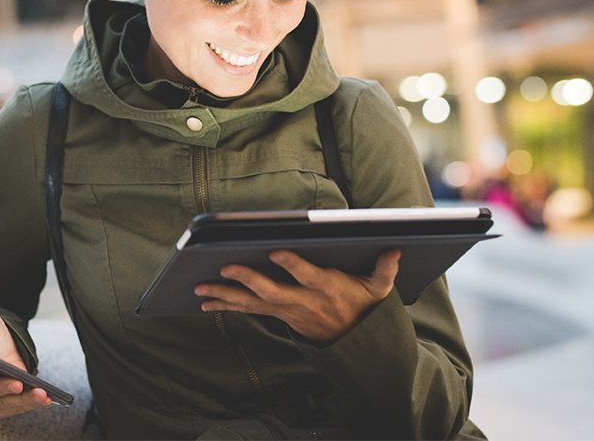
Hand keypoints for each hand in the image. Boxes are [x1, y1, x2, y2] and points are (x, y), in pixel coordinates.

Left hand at [194, 249, 399, 342]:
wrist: (354, 345)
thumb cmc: (365, 308)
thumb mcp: (380, 291)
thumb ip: (384, 270)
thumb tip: (393, 248)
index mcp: (328, 289)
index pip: (309, 276)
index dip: (293, 265)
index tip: (276, 251)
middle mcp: (304, 302)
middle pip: (273, 292)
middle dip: (248, 280)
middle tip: (225, 267)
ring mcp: (288, 311)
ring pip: (253, 304)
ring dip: (225, 296)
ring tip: (199, 289)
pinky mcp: (278, 315)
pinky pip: (249, 311)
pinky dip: (226, 306)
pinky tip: (205, 303)